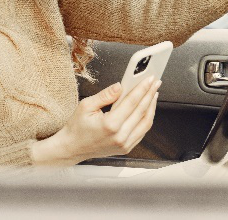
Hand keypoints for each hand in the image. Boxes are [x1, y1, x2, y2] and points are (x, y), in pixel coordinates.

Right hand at [30, 77, 159, 166]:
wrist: (72, 148)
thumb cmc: (77, 127)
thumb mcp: (86, 105)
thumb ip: (105, 95)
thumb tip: (120, 86)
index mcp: (110, 125)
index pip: (132, 102)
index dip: (143, 88)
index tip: (150, 78)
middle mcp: (120, 136)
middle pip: (142, 111)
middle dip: (150, 94)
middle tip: (156, 82)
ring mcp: (125, 144)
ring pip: (146, 123)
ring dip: (151, 106)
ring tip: (153, 93)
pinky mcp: (126, 148)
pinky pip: (142, 132)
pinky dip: (146, 118)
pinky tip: (147, 108)